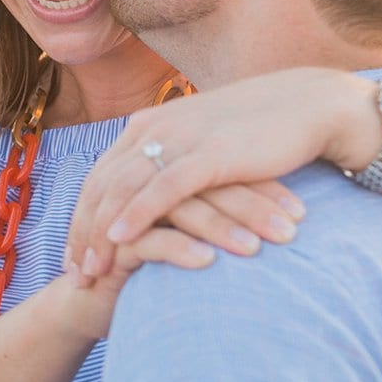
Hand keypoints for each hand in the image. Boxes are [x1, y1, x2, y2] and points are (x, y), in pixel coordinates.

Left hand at [63, 68, 379, 280]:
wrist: (307, 106)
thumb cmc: (257, 132)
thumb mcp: (201, 146)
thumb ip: (172, 165)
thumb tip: (154, 199)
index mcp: (147, 127)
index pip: (100, 178)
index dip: (82, 218)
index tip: (74, 257)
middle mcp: (153, 129)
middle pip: (102, 187)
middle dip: (83, 234)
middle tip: (75, 276)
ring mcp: (179, 139)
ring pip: (124, 190)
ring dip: (101, 233)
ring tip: (91, 270)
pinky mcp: (208, 153)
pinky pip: (162, 187)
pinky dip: (136, 213)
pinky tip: (121, 239)